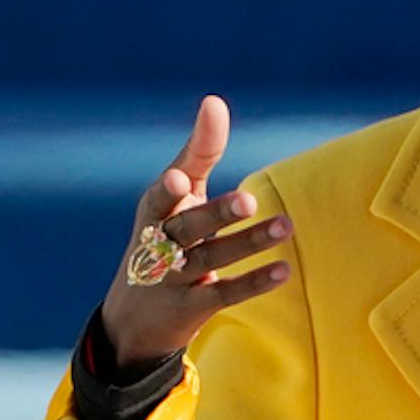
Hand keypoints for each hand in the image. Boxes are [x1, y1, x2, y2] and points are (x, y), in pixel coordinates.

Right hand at [99, 95, 293, 365]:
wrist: (133, 318)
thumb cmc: (163, 236)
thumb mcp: (174, 196)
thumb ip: (198, 152)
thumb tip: (214, 102)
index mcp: (154, 213)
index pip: (160, 197)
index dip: (169, 189)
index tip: (181, 178)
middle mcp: (158, 245)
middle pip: (187, 228)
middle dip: (216, 214)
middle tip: (250, 200)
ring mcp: (174, 280)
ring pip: (211, 259)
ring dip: (248, 243)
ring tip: (285, 226)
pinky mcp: (192, 308)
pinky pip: (224, 294)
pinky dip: (252, 283)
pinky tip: (284, 270)